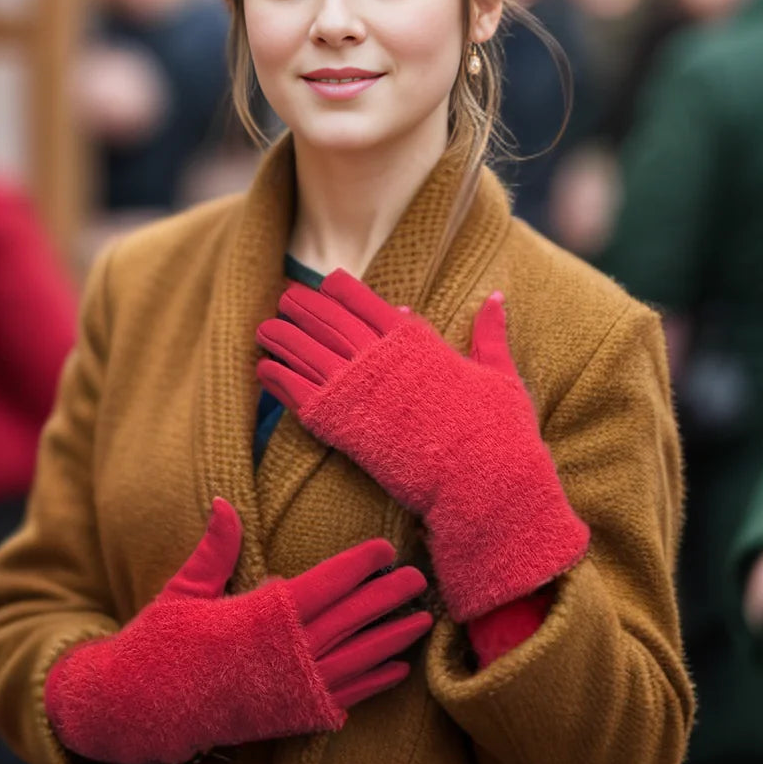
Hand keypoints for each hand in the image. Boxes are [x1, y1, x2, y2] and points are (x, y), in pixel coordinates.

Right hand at [44, 498, 431, 763]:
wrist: (138, 711)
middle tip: (419, 579)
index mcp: (258, 617)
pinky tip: (396, 670)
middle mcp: (282, 654)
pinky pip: (342, 697)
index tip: (384, 549)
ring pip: (355, 661)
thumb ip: (214, 548)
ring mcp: (289, 690)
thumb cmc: (159, 645)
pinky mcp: (289, 716)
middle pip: (349, 620)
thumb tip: (223, 501)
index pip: (323, 585)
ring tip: (422, 622)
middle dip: (387, 598)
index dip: (357, 566)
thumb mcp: (183, 590)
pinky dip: (372, 684)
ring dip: (391, 640)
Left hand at [256, 271, 588, 620]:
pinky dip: (278, 378)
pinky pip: (299, 393)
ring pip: (307, 351)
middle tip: (286, 299)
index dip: (341, 290)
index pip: (366, 301)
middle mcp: (380, 358)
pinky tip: (263, 369)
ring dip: (282, 338)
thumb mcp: (499, 373)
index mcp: (414, 340)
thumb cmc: (497, 430)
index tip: (325, 283)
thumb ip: (490, 334)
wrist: (482, 480)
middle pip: (329, 320)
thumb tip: (498, 297)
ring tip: (264, 329)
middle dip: (304, 306)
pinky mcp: (342, 425)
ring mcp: (358, 390)